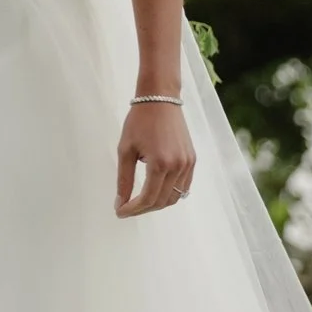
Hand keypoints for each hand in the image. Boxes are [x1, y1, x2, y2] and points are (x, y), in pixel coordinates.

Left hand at [116, 98, 195, 216]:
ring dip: (156, 203)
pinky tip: (155, 193)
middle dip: (142, 209)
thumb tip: (120, 202)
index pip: (147, 198)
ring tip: (138, 203)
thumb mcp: (125, 150)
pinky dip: (169, 194)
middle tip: (126, 209)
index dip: (132, 209)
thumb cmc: (139, 122)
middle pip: (161, 201)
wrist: (160, 99)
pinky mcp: (192, 160)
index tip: (119, 212)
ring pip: (174, 197)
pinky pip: (183, 186)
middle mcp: (178, 166)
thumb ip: (124, 179)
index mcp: (160, 164)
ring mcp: (188, 164)